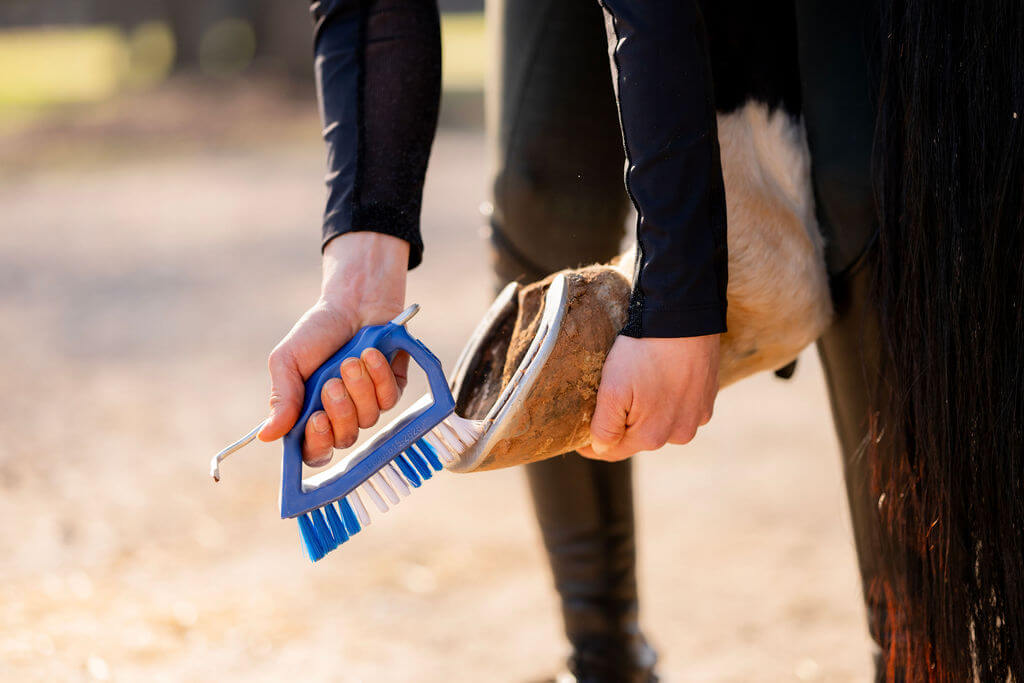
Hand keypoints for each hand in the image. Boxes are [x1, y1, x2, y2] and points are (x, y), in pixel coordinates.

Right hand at [257, 232, 410, 466]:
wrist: (353, 302)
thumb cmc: (317, 332)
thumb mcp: (288, 361)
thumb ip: (282, 398)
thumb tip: (266, 436)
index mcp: (310, 413)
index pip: (314, 450)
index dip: (317, 443)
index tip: (317, 419)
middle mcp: (340, 415)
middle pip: (344, 439)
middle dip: (340, 411)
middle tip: (332, 383)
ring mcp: (368, 404)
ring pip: (368, 419)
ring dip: (359, 388)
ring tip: (351, 360)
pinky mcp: (391, 389)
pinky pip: (389, 398)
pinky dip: (379, 376)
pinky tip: (370, 354)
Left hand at [577, 334, 719, 461]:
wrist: (684, 318)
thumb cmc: (644, 352)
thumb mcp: (612, 388)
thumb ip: (604, 426)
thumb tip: (599, 449)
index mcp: (652, 436)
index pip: (614, 451)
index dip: (593, 444)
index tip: (579, 436)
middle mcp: (678, 434)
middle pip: (638, 438)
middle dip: (622, 425)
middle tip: (610, 398)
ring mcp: (697, 418)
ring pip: (660, 424)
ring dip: (647, 413)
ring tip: (638, 386)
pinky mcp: (707, 401)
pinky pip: (680, 410)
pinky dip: (668, 401)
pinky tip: (662, 380)